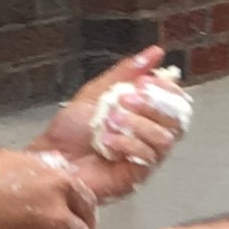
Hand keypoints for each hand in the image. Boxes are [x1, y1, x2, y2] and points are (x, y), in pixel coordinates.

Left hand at [37, 47, 186, 206]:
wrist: (50, 159)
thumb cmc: (71, 130)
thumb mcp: (97, 93)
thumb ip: (126, 73)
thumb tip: (156, 51)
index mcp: (145, 115)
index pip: (176, 102)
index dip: (167, 90)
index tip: (146, 81)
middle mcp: (150, 136)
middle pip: (177, 120)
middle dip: (154, 105)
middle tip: (125, 100)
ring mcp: (145, 158)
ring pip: (165, 139)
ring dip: (138, 125)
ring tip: (110, 121)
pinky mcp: (137, 177)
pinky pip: (148, 158)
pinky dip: (128, 145)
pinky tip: (107, 143)